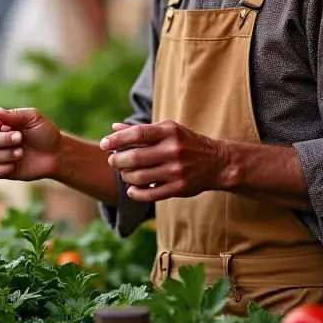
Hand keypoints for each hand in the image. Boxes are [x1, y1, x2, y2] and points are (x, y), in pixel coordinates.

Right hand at [0, 107, 60, 181]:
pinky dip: (6, 166)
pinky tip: (17, 163)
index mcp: (3, 125)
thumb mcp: (33, 117)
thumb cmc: (46, 132)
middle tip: (19, 138)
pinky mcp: (7, 171)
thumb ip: (14, 115)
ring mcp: (2, 156)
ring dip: (7, 153)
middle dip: (2, 139)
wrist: (57, 153)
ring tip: (22, 151)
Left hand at [100, 120, 228, 200]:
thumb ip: (141, 130)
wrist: (217, 162)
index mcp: (170, 132)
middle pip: (135, 157)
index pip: (137, 134)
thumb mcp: (168, 131)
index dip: (117, 139)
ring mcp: (177, 170)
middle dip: (118, 160)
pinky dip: (136, 192)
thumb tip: (113, 128)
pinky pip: (151, 194)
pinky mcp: (179, 188)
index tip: (104, 144)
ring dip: (126, 176)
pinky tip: (132, 189)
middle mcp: (173, 150)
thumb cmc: (186, 143)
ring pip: (140, 176)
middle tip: (113, 161)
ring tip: (124, 173)